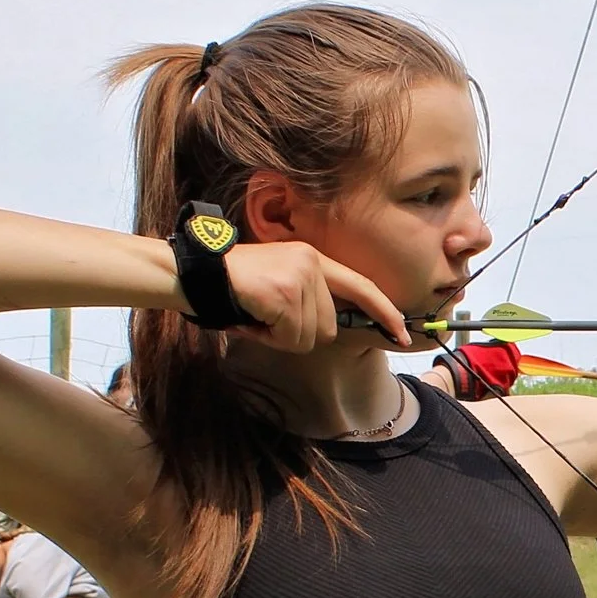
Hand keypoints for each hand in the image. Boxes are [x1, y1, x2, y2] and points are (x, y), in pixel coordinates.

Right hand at [221, 242, 409, 352]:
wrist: (195, 272)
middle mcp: (312, 263)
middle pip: (328, 327)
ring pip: (308, 336)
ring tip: (255, 316)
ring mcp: (299, 277)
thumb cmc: (233, 286)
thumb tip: (326, 329)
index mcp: (313, 259)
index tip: (402, 334)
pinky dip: (268, 338)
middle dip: (298, 334)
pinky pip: (290, 338)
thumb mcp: (278, 283)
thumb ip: (306, 299)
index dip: (384, 312)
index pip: (361, 286)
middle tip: (266, 320)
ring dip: (279, 337)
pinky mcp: (284, 294)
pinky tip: (250, 319)